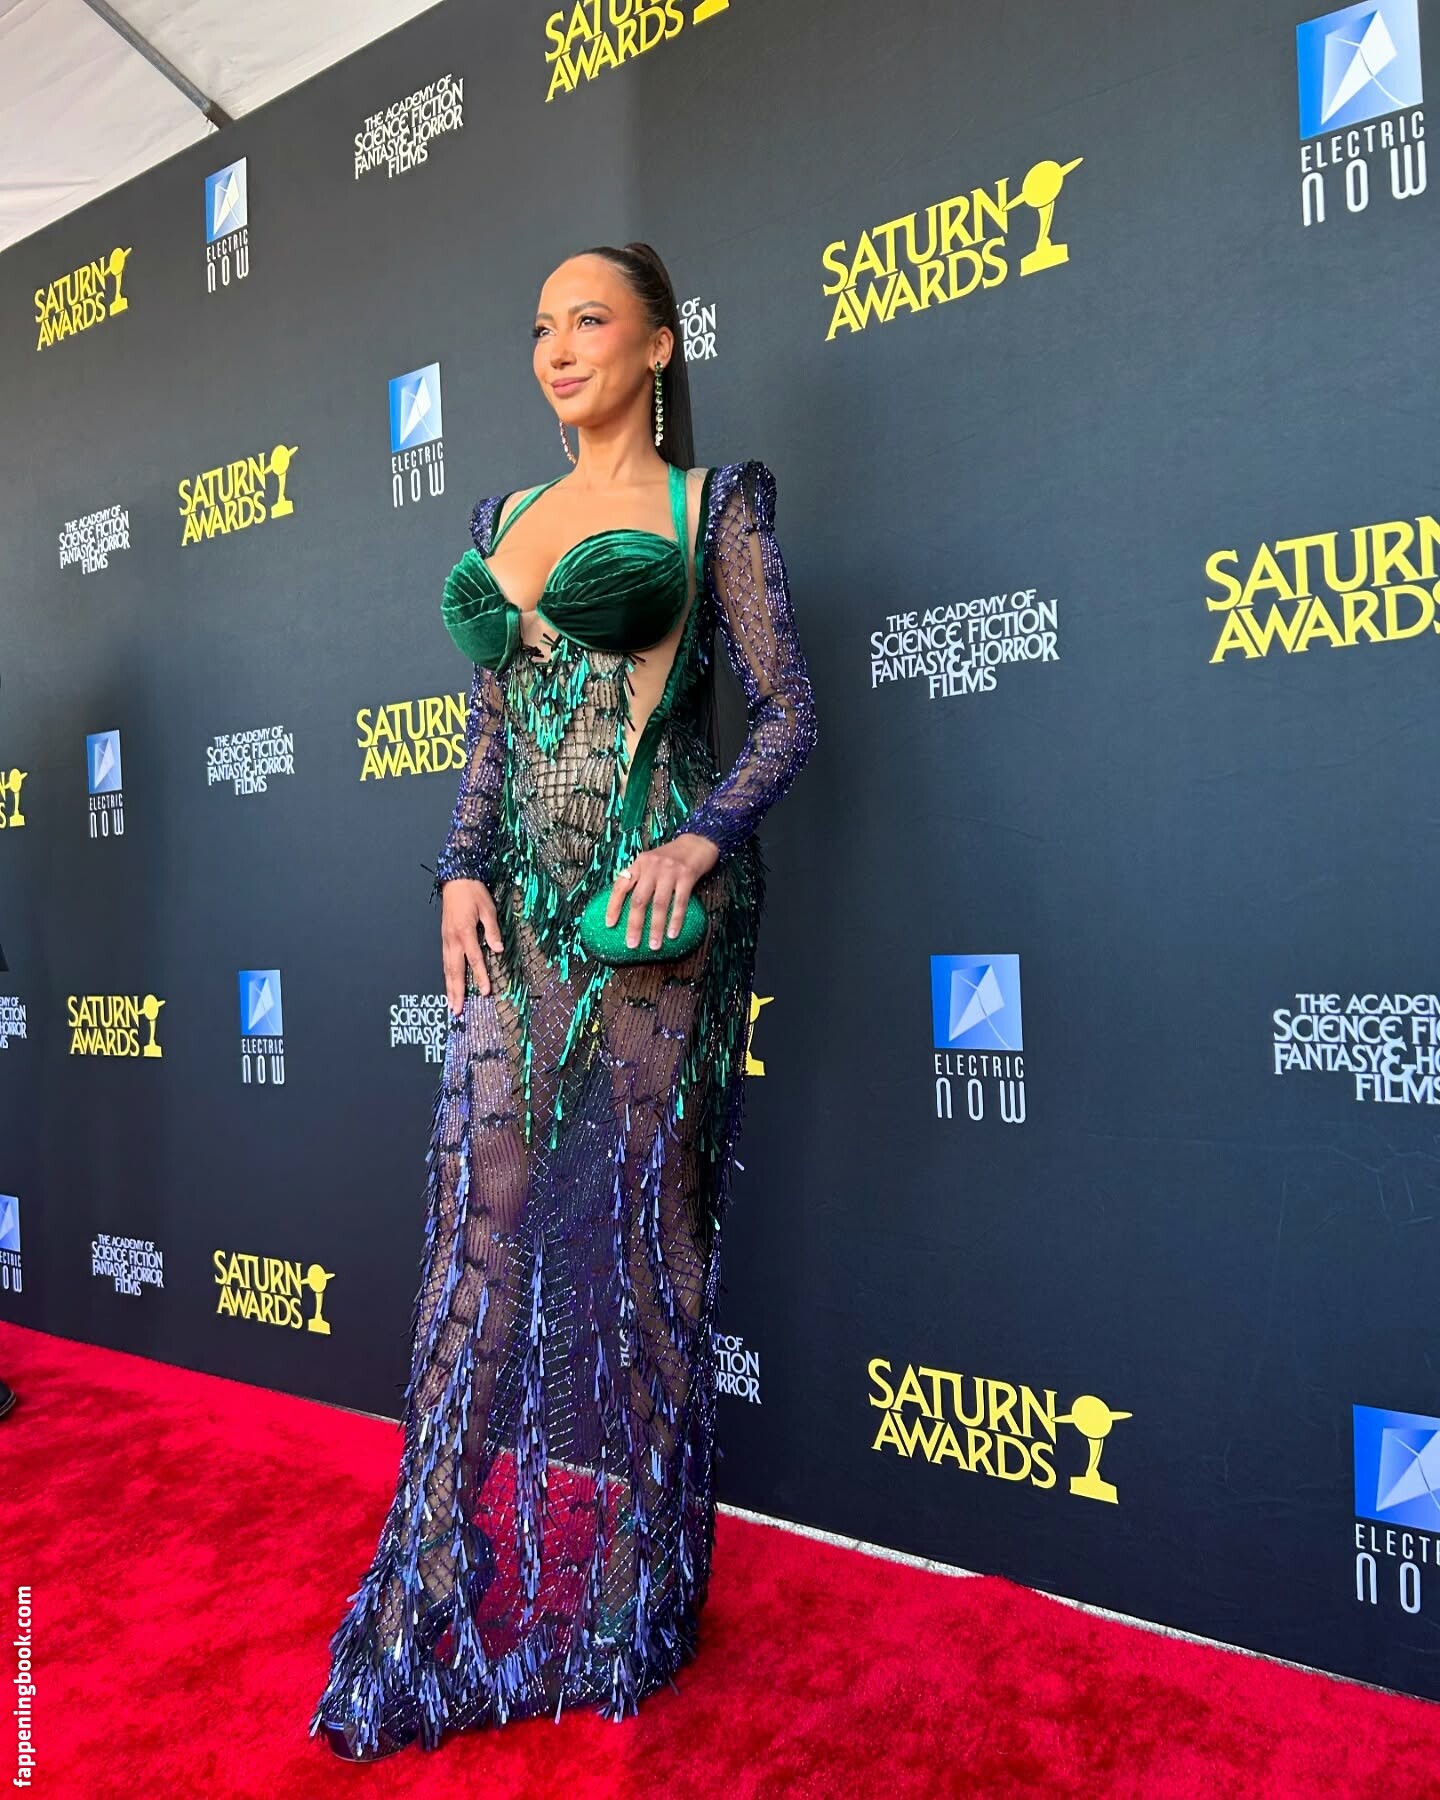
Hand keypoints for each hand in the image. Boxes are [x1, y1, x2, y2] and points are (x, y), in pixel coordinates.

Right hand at [440, 878, 502, 1014]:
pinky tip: (448, 985)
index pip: (475, 959)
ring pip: (447, 968)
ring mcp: (446, 940)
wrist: (455, 880)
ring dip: (449, 988)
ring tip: (450, 1004)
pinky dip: (446, 976)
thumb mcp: (488, 908)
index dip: (481, 976)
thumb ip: (492, 930)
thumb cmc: (473, 892)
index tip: (486, 992)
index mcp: (465, 932)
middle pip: (454, 970)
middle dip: (456, 992)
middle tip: (457, 1010)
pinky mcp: (444, 938)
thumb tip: (498, 949)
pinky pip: (445, 961)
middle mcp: (453, 939)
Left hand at [606, 835, 718, 949]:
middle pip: (639, 900)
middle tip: (632, 944)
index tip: (609, 924)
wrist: (698, 842)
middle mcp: (651, 866)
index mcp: (639, 864)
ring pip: (659, 904)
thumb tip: (629, 909)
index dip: (613, 906)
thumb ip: (640, 879)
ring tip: (654, 945)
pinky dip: (676, 920)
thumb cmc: (672, 857)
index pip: (621, 886)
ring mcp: (669, 871)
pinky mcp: (687, 875)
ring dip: (656, 928)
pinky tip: (672, 934)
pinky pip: (680, 902)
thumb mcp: (651, 862)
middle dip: (634, 924)